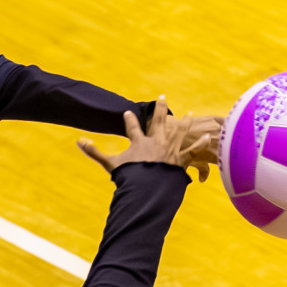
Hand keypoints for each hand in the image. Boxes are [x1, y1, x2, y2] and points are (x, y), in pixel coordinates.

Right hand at [77, 97, 218, 181]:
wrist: (146, 188)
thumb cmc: (128, 177)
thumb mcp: (109, 164)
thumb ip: (94, 152)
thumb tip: (78, 141)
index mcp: (139, 141)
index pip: (132, 126)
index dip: (129, 119)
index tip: (127, 112)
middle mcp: (156, 141)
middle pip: (160, 121)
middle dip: (161, 108)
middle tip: (163, 98)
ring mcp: (169, 150)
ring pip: (179, 132)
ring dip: (185, 122)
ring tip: (190, 114)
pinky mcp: (180, 160)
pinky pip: (192, 151)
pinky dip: (200, 144)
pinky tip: (209, 136)